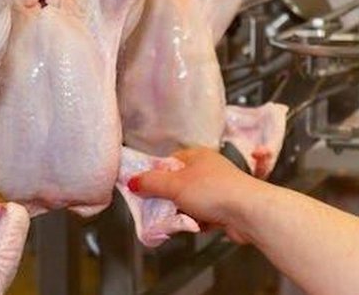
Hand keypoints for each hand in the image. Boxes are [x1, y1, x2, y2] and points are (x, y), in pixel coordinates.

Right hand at [128, 148, 263, 243]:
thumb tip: (131, 181)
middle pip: (177, 184)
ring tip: (184, 218)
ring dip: (183, 213)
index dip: (155, 176)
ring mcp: (218, 189)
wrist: (250, 213)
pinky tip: (198, 225)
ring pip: (188, 202)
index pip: (167, 163)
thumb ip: (149, 182)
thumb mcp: (173, 185)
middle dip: (169, 199)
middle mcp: (208, 169)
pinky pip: (202, 215)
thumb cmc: (213, 191)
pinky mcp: (225, 208)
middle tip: (162, 207)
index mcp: (196, 155)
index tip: (145, 188)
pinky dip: (198, 222)